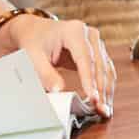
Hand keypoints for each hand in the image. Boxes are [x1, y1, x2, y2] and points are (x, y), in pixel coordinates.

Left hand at [0, 15, 116, 117]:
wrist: (34, 29)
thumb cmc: (33, 40)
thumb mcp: (33, 56)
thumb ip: (45, 74)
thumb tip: (59, 91)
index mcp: (74, 31)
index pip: (85, 58)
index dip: (89, 79)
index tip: (92, 97)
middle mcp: (88, 34)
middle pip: (99, 64)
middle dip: (100, 88)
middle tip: (100, 108)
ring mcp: (95, 42)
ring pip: (105, 68)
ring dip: (106, 90)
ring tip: (104, 108)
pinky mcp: (96, 51)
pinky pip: (105, 70)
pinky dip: (105, 86)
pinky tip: (105, 100)